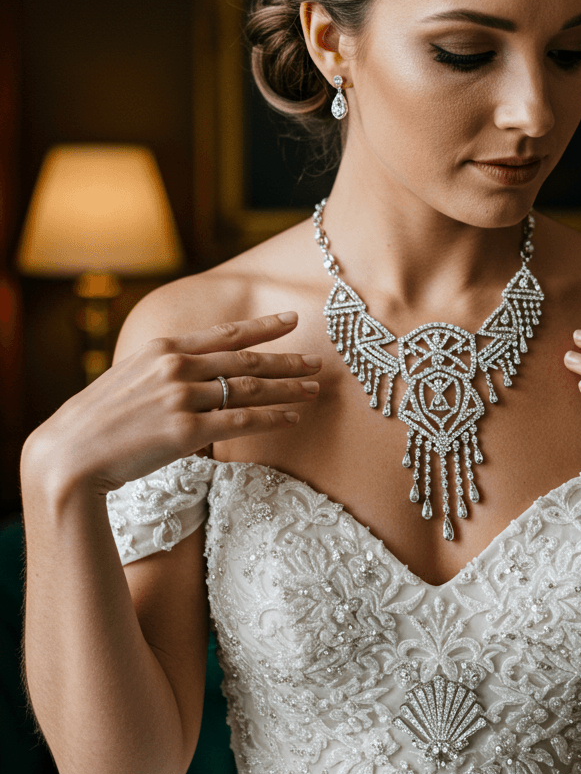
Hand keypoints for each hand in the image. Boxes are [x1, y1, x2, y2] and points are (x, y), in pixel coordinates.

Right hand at [22, 313, 318, 498]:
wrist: (70, 454)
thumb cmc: (98, 420)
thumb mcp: (130, 378)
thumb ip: (164, 370)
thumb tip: (195, 371)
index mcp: (163, 349)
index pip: (224, 334)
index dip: (263, 327)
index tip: (292, 320)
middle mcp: (176, 367)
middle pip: (245, 361)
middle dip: (286, 361)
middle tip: (316, 362)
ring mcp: (182, 398)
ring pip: (249, 390)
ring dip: (287, 389)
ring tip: (313, 389)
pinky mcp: (186, 432)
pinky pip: (241, 423)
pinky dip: (272, 419)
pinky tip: (293, 417)